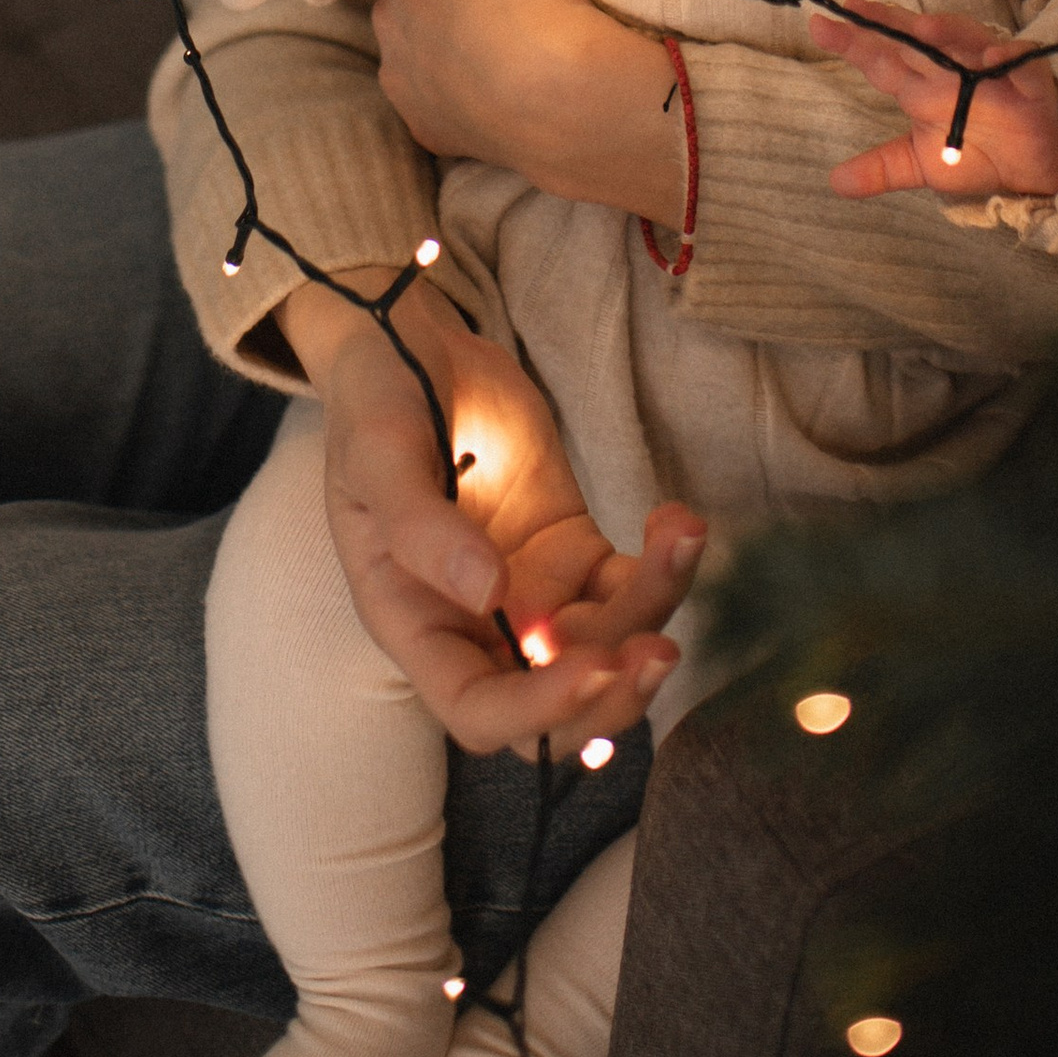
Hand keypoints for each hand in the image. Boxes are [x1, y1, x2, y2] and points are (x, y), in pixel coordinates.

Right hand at [277, 274, 703, 756]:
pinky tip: (676, 520)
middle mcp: (479, 628)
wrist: (412, 346)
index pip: (480, 710)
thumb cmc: (375, 404)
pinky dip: (666, 568)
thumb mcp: (378, 455)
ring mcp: (534, 592)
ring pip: (608, 646)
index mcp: (417, 625)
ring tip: (682, 537)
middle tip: (658, 653)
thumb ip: (420, 526)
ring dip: (653, 614)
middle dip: (614, 698)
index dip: (537, 710)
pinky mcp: (575, 552)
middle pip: (556, 708)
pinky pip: (630, 586)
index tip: (596, 668)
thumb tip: (490, 594)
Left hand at [372, 0, 683, 218]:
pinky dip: (455, 101)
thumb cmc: (546, 6)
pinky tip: (490, 100)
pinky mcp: (421, 127)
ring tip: (493, 62)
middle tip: (488, 17)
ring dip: (439, 55)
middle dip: (438, 8)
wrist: (557, 94)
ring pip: (413, 56)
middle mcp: (390, 17)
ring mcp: (400, 76)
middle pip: (408, 4)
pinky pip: (434, 105)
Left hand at [809, 0, 1057, 202]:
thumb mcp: (921, 164)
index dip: (854, 41)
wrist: (1031, 166)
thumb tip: (834, 182)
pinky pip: (1022, 63)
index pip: (882, 58)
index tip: (819, 25)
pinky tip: (995, 57)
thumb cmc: (974, 152)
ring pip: (966, 41)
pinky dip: (1010, 56)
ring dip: (947, 31)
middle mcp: (950, 70)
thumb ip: (880, 168)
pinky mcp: (1030, 81)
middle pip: (916, 41)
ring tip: (921, 27)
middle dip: (888, 24)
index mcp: (921, 85)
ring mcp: (989, 70)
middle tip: (856, 8)